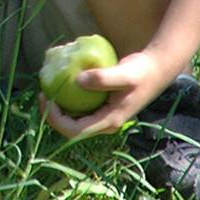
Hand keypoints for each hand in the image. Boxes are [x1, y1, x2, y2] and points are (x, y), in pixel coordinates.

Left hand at [41, 49, 176, 139]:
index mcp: (109, 121)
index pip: (75, 131)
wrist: (156, 69)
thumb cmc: (141, 72)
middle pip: (72, 129)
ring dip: (59, 109)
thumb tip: (78, 80)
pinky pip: (81, 108)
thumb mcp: (124, 73)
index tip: (47, 99)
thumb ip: (103, 78)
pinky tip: (62, 84)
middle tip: (43, 94)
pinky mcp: (103, 106)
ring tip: (48, 89)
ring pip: (75, 120)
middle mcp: (105, 122)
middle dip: (53, 116)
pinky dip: (69, 100)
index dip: (56, 119)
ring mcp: (104, 115)